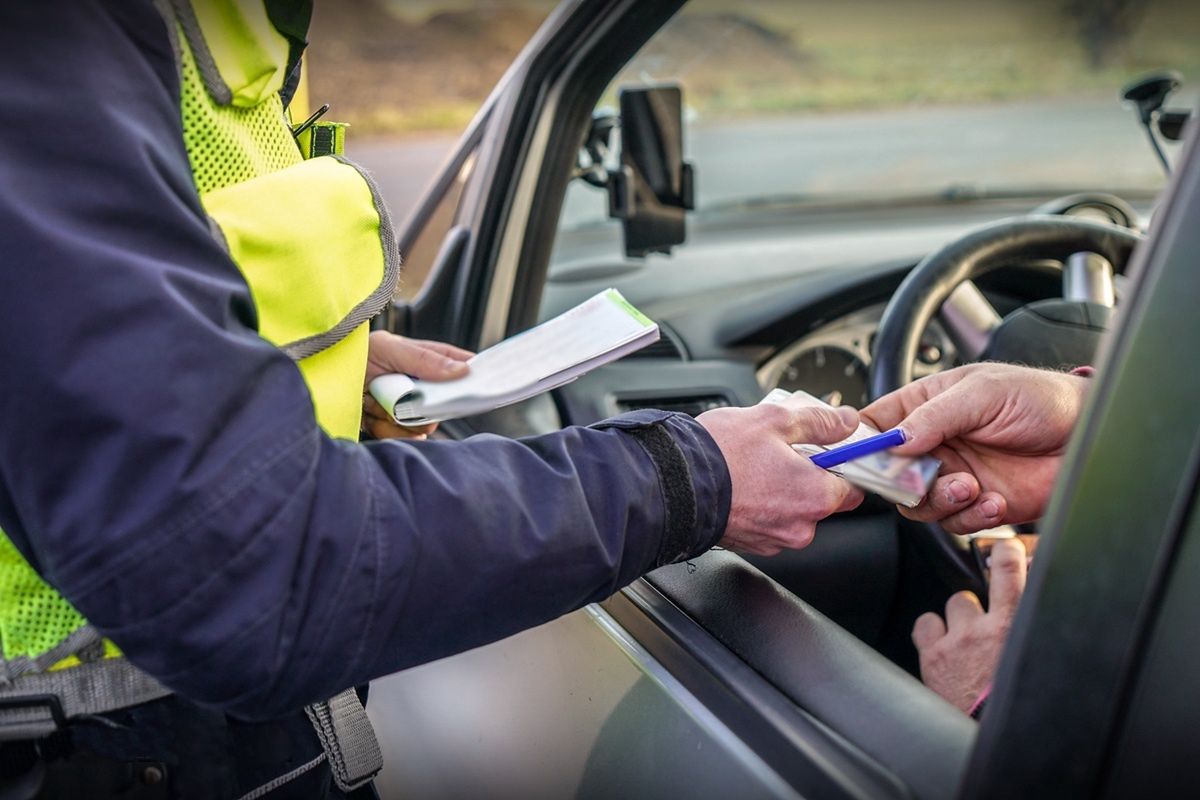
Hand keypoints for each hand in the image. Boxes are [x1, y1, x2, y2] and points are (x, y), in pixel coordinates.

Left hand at [362, 331, 472, 439]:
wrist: (321, 385)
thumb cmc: (352, 356)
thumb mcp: (386, 347)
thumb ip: (423, 358)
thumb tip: (461, 370)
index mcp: (422, 360)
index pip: (458, 365)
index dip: (472, 373)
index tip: (480, 384)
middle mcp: (418, 385)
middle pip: (443, 404)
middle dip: (422, 404)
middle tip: (401, 393)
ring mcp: (406, 408)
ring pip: (424, 425)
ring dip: (397, 417)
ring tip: (375, 401)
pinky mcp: (392, 428)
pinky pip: (405, 438)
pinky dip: (386, 430)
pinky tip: (371, 417)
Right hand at [698, 399, 864, 555]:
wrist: (671, 484)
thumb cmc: (720, 456)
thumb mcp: (776, 420)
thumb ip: (819, 422)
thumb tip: (846, 422)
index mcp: (816, 496)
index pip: (854, 486)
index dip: (843, 464)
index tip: (829, 450)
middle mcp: (799, 526)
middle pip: (821, 499)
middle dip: (806, 475)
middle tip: (782, 450)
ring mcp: (773, 539)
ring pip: (792, 510)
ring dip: (781, 490)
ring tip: (754, 465)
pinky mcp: (750, 544)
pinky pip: (768, 521)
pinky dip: (760, 504)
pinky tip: (742, 483)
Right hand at [861, 363, 1087, 532]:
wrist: (1092, 437)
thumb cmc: (1044, 400)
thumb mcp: (984, 392)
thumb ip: (935, 415)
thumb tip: (895, 439)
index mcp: (928, 406)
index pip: (876, 425)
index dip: (862, 443)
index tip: (863, 458)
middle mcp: (935, 443)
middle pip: (888, 473)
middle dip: (902, 482)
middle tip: (924, 479)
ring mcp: (954, 475)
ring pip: (917, 504)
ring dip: (941, 501)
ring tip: (972, 486)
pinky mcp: (977, 504)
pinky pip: (953, 523)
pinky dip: (970, 517)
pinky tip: (994, 500)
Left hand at [912, 537, 1027, 711]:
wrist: (989, 734)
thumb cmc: (1016, 702)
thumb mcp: (1038, 661)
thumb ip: (1038, 631)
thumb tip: (1043, 609)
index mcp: (1015, 629)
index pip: (1010, 571)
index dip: (1006, 552)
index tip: (1005, 547)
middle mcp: (982, 630)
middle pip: (973, 591)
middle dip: (979, 605)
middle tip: (986, 629)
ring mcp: (954, 642)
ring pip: (952, 605)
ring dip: (958, 619)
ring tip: (967, 644)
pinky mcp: (933, 657)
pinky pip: (925, 624)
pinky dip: (933, 632)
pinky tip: (943, 646)